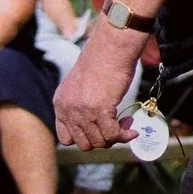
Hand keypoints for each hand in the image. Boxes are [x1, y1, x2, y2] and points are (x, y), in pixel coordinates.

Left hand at [53, 25, 144, 149]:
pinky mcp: (99, 109)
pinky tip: (132, 129)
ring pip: (99, 142)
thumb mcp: (80, 87)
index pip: (66, 138)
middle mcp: (68, 110)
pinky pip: (112, 134)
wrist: (110, 49)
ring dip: (115, 137)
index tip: (98, 131)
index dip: (84, 139)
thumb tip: (94, 129)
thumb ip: (79, 106)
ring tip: (125, 123)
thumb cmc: (101, 64)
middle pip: (84, 144)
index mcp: (60, 104)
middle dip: (102, 140)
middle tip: (116, 127)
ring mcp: (82, 111)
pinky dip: (124, 135)